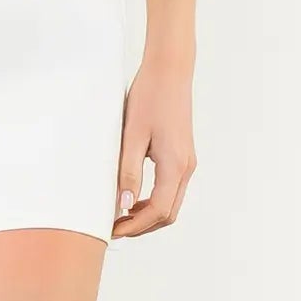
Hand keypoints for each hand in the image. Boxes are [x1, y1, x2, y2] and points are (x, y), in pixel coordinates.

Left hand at [111, 61, 196, 238]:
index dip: (135, 226)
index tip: (113, 229)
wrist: (169, 71)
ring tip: (121, 215)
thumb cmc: (150, 97)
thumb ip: (129, 171)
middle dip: (142, 226)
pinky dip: (154, 199)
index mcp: (175, 165)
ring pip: (171, 203)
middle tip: (114, 228)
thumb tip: (123, 206)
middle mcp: (186, 168)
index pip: (158, 211)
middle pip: (168, 213)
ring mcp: (187, 162)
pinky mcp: (183, 154)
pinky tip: (134, 195)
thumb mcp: (133, 135)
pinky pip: (171, 188)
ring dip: (148, 214)